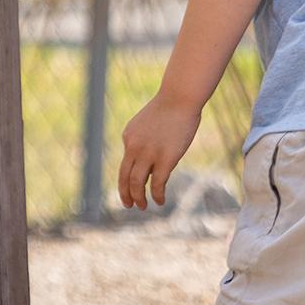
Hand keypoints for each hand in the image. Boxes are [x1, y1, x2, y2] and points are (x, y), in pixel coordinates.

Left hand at [118, 93, 202, 209]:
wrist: (180, 97)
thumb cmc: (171, 107)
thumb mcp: (149, 123)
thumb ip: (145, 139)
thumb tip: (148, 156)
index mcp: (129, 137)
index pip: (127, 163)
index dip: (127, 179)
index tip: (132, 188)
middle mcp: (133, 147)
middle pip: (125, 176)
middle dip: (125, 193)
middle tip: (129, 204)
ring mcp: (149, 153)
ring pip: (137, 182)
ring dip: (138, 197)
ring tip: (142, 206)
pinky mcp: (166, 158)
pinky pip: (158, 182)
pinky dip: (156, 194)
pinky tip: (160, 201)